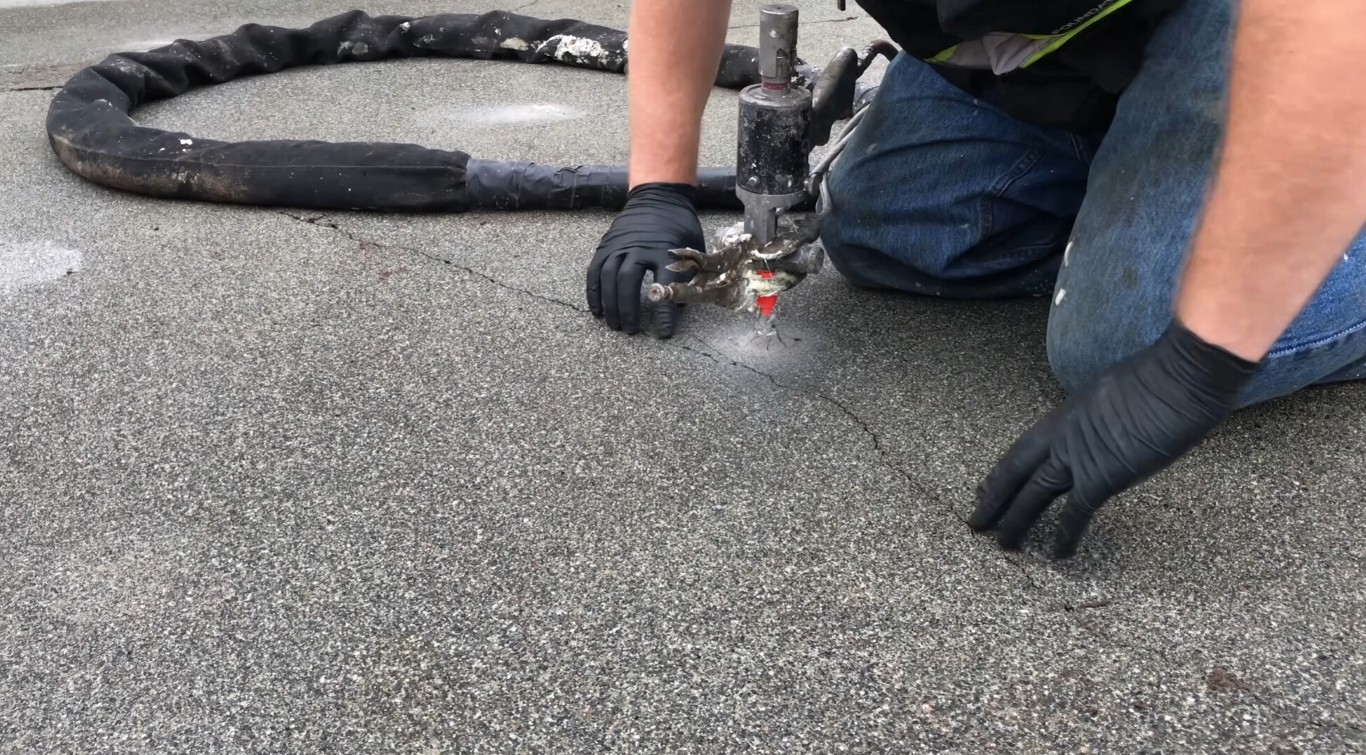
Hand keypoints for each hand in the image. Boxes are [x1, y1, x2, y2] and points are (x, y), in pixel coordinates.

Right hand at [587, 183, 705, 337]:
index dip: (664, 312)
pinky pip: (595, 271)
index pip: (664, 285)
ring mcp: (619, 246)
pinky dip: (594, 292)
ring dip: (609, 304)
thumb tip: (681, 307)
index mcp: (664, 249)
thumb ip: (689, 275)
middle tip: (631, 331)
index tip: (664, 333)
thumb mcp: (694, 248)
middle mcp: (638, 247)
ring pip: (608, 278)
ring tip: (615, 325)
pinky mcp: (606, 246)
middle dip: (628, 310)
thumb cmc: (680, 226)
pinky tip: (597, 310)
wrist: (659, 196)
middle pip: (628, 282)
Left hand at [969, 321, 1261, 557]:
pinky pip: (1076, 513)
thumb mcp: (1113, 391)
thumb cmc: (1162, 377)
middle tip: (975, 522)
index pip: (1023, 449)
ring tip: (1002, 546)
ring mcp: (1079, 456)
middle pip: (1015, 472)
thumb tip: (1105, 428)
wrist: (1181, 377)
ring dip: (1016, 522)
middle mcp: (1062, 435)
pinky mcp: (1103, 476)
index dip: (1001, 472)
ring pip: (1034, 495)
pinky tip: (1057, 555)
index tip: (983, 488)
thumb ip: (1100, 416)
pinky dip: (1066, 536)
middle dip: (993, 499)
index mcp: (1064, 414)